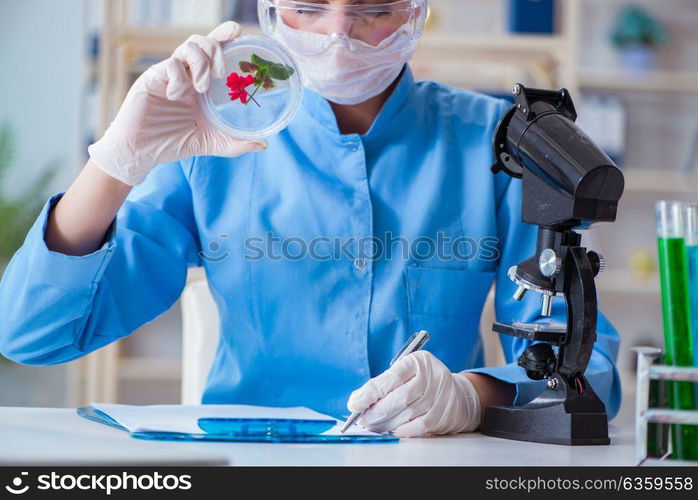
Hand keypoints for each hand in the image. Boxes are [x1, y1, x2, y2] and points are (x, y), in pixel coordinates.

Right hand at [88, 21, 266, 185]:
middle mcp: (186, 74)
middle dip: (216, 49)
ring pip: (188, 47)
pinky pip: (170, 65)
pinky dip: (179, 78)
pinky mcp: (153, 78)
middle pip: (202, 41)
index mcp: (201, 83)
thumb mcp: (212, 143)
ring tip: (201, 88)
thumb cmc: (174, 143)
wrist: (142, 153)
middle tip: (222, 73)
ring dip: (201, 63)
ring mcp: (170, 74)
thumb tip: (264, 144)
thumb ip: (237, 143)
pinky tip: (176, 96)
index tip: (240, 33)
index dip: (225, 37)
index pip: (214, 51)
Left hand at [347, 351, 480, 436]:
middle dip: (376, 411)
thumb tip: (358, 401)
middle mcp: (431, 376)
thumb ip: (385, 383)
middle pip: (398, 398)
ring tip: (373, 425)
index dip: (369, 393)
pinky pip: (417, 426)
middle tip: (362, 419)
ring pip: (406, 414)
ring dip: (385, 423)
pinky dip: (401, 429)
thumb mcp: (407, 372)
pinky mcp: (442, 414)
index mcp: (418, 361)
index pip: (390, 377)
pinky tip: (391, 429)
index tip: (354, 404)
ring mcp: (439, 396)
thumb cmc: (423, 381)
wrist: (457, 394)